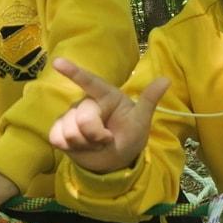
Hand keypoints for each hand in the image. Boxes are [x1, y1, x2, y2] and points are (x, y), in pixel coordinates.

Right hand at [48, 57, 169, 174]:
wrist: (116, 160)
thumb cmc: (130, 135)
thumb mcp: (141, 120)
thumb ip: (149, 99)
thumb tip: (166, 79)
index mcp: (107, 96)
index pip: (90, 82)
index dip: (74, 72)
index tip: (58, 62)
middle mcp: (87, 102)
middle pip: (83, 118)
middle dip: (96, 135)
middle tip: (107, 140)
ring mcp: (71, 116)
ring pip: (69, 130)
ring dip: (85, 143)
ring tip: (95, 144)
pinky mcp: (59, 130)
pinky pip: (56, 137)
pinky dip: (70, 147)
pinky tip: (80, 147)